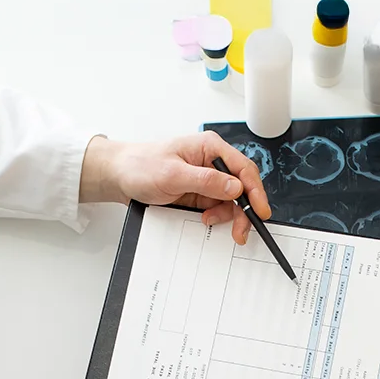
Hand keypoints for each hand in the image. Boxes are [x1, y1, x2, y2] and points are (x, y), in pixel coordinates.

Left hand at [80, 132, 271, 244]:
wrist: (119, 177)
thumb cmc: (140, 166)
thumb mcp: (172, 174)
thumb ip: (205, 180)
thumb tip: (234, 186)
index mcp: (210, 148)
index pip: (243, 169)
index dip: (255, 191)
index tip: (260, 210)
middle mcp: (212, 162)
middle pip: (242, 187)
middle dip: (243, 210)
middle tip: (240, 230)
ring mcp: (207, 179)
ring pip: (231, 201)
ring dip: (227, 215)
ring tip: (209, 220)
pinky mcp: (200, 193)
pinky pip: (218, 208)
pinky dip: (216, 217)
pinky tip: (204, 219)